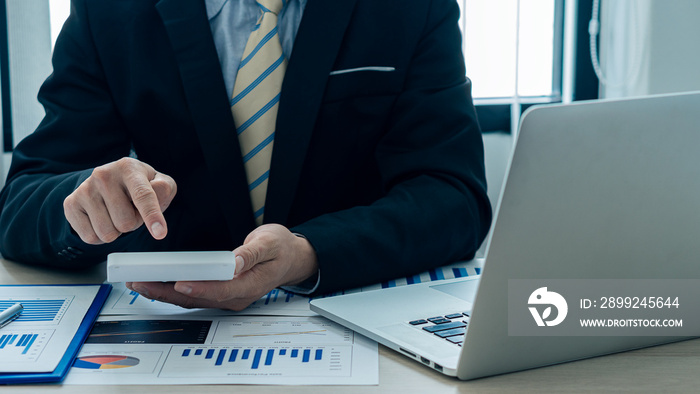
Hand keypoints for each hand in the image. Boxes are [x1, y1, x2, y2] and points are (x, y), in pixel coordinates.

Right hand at [63, 157, 176, 243]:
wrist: (108, 182)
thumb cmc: (139, 186)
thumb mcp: (159, 183)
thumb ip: (165, 188)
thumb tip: (159, 189)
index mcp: (128, 167)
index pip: (143, 195)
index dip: (152, 216)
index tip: (160, 233)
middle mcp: (103, 175)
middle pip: (126, 222)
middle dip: (133, 223)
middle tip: (130, 210)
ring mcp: (84, 189)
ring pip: (107, 233)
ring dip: (116, 230)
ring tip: (116, 213)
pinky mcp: (71, 204)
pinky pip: (90, 237)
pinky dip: (100, 236)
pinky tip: (102, 219)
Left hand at [126, 224, 318, 310]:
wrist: (291, 258)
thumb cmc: (281, 249)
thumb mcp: (270, 243)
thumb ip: (251, 253)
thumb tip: (233, 263)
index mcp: (250, 285)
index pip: (221, 290)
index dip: (199, 287)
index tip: (179, 282)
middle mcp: (236, 296)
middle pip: (198, 298)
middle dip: (167, 292)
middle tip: (142, 282)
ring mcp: (228, 297)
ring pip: (192, 299)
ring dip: (164, 293)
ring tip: (140, 283)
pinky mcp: (221, 293)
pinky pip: (194, 295)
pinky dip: (173, 290)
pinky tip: (157, 284)